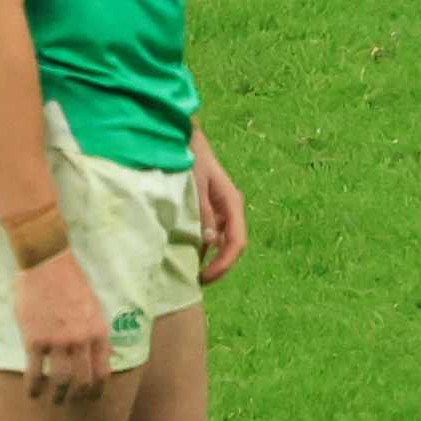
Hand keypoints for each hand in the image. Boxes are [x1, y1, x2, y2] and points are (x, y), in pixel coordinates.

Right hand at [15, 250, 116, 399]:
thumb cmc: (71, 282)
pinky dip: (34, 386)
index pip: (103, 370)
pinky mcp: (35, 339)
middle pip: (82, 380)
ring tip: (53, 401)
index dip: (97, 389)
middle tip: (71, 403)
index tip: (91, 398)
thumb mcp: (95, 306)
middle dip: (77, 397)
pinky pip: (35, 371)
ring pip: (60, 380)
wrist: (47, 264)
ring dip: (57, 395)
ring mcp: (58, 341)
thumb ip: (98, 331)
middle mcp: (82, 339)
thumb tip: (108, 353)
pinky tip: (32, 393)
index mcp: (99, 331)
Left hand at [192, 142, 250, 283]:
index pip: (237, 242)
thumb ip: (202, 211)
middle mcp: (231, 209)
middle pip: (231, 246)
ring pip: (220, 241)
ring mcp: (221, 209)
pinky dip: (200, 246)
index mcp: (232, 203)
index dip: (224, 264)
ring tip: (187, 272)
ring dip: (208, 258)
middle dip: (217, 266)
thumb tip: (208, 241)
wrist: (184, 138)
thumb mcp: (195, 184)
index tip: (205, 278)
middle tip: (195, 282)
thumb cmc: (190, 157)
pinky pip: (209, 233)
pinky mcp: (209, 209)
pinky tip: (183, 253)